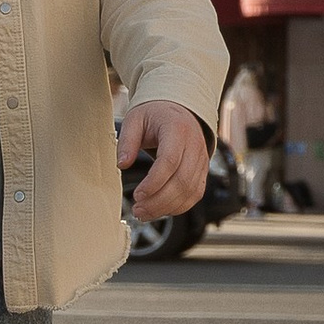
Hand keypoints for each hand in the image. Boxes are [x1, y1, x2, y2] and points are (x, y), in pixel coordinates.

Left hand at [118, 100, 209, 219]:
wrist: (178, 109)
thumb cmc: (155, 114)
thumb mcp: (135, 119)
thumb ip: (127, 141)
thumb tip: (122, 164)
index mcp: (178, 129)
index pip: (170, 161)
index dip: (154, 182)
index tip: (137, 195)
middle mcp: (194, 146)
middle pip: (182, 180)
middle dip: (159, 201)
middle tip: (138, 211)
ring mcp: (202, 160)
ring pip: (189, 191)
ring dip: (166, 207)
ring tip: (144, 213)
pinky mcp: (202, 171)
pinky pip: (194, 194)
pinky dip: (178, 206)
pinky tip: (160, 210)